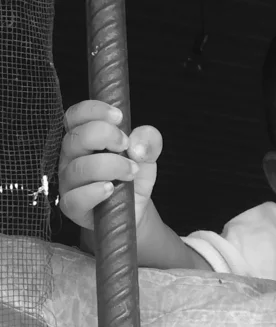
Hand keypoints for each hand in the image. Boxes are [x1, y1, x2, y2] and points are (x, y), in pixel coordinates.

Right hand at [58, 100, 162, 231]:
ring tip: (131, 171)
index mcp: (85, 139)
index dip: (94, 111)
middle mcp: (72, 157)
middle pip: (75, 137)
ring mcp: (70, 182)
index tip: (119, 117)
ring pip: (79, 167)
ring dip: (110, 166)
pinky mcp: (73, 207)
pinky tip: (110, 189)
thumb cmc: (133, 177)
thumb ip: (149, 141)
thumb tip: (137, 145)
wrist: (135, 209)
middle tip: (126, 145)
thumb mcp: (147, 155)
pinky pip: (75, 198)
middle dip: (105, 135)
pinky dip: (94, 191)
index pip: (75, 116)